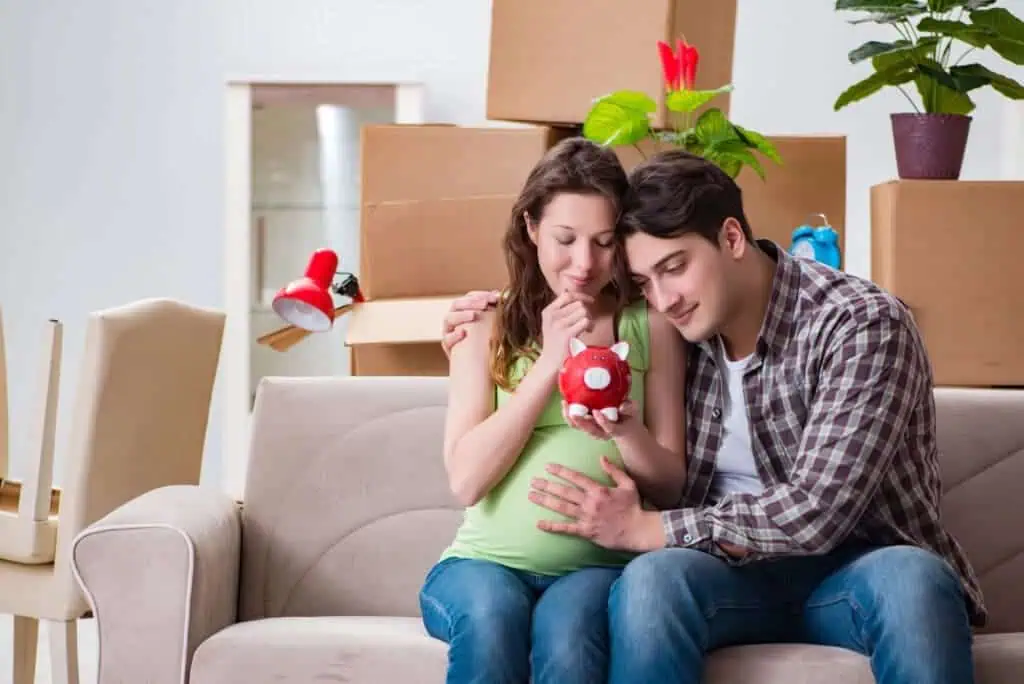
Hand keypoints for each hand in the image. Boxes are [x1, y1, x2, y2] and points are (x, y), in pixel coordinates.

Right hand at [441, 290, 499, 356]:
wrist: (475, 363)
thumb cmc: (483, 340)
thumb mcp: (488, 324)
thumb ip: (492, 310)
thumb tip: (499, 293)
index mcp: (463, 310)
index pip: (469, 297)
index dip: (480, 295)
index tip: (494, 297)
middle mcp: (453, 318)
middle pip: (457, 304)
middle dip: (471, 302)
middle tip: (485, 304)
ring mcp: (448, 331)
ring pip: (449, 318)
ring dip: (462, 316)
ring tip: (473, 315)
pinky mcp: (447, 346)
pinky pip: (447, 339)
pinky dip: (454, 336)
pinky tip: (463, 333)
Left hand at [528, 456, 664, 551]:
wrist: (638, 530)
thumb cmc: (634, 507)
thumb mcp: (628, 484)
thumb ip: (614, 471)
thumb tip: (601, 458)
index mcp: (598, 490)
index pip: (575, 478)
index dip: (560, 471)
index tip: (547, 467)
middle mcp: (589, 503)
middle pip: (564, 492)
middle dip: (547, 485)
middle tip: (533, 481)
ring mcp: (586, 518)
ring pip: (561, 507)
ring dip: (545, 501)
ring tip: (531, 495)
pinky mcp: (586, 531)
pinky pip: (566, 529)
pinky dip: (552, 527)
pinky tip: (539, 523)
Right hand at [536, 290, 593, 370]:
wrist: (550, 362)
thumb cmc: (555, 342)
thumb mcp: (552, 323)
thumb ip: (561, 309)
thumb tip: (571, 292)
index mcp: (548, 311)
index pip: (567, 295)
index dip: (581, 296)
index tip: (590, 301)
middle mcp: (552, 316)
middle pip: (578, 304)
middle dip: (587, 311)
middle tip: (588, 322)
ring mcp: (559, 325)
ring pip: (584, 311)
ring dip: (590, 319)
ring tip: (588, 328)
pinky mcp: (567, 334)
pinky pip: (586, 321)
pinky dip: (590, 326)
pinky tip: (588, 332)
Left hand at [562, 399, 637, 440]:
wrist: (625, 426)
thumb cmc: (628, 416)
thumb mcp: (633, 411)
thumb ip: (630, 408)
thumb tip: (622, 407)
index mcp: (615, 430)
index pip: (609, 428)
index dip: (603, 422)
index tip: (597, 412)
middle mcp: (602, 433)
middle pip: (590, 430)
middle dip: (581, 422)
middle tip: (574, 412)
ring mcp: (593, 430)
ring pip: (580, 428)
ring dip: (571, 418)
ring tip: (565, 405)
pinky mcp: (586, 426)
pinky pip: (575, 424)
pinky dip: (568, 416)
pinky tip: (564, 404)